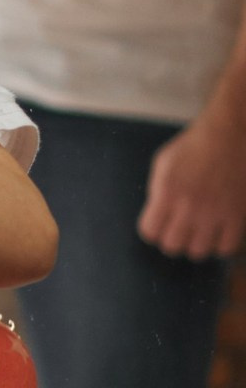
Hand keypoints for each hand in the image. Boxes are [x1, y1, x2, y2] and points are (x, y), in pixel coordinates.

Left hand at [137, 109, 245, 257]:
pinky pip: (226, 248)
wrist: (227, 136)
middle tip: (179, 228)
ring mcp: (214, 212)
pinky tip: (219, 232)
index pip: (149, 232)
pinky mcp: (236, 215)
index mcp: (167, 192)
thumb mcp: (163, 164)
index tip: (158, 223)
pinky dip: (221, 244)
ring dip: (196, 243)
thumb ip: (157, 192)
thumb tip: (157, 216)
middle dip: (172, 238)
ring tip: (199, 231)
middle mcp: (189, 205)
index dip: (152, 229)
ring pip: (197, 251)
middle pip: (171, 246)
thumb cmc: (193, 147)